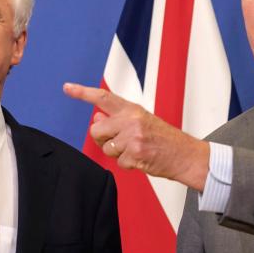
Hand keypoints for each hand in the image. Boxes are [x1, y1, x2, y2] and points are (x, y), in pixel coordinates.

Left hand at [64, 82, 210, 190]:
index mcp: (132, 109)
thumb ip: (118, 120)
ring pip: (107, 149)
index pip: (103, 98)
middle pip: (96, 130)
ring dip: (118, 154)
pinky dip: (128, 165)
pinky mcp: (135, 153)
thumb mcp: (142, 122)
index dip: (82, 93)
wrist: (186, 155)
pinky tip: (142, 159)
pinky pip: (119, 162)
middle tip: (119, 143)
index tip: (67, 88)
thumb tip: (96, 119)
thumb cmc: (165, 140)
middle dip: (103, 140)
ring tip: (136, 151)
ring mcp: (133, 137)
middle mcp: (131, 120)